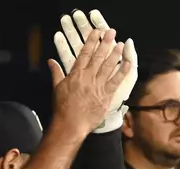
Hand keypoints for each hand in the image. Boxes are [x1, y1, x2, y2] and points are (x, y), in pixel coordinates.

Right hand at [54, 9, 137, 132]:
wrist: (71, 124)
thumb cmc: (63, 108)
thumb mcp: (57, 88)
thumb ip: (56, 72)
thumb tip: (51, 61)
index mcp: (76, 74)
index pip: (85, 53)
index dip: (92, 41)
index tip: (97, 32)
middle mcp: (88, 77)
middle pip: (98, 57)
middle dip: (106, 43)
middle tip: (112, 32)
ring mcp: (98, 86)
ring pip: (108, 67)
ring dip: (115, 54)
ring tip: (121, 44)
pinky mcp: (106, 96)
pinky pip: (116, 82)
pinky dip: (122, 72)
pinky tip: (128, 64)